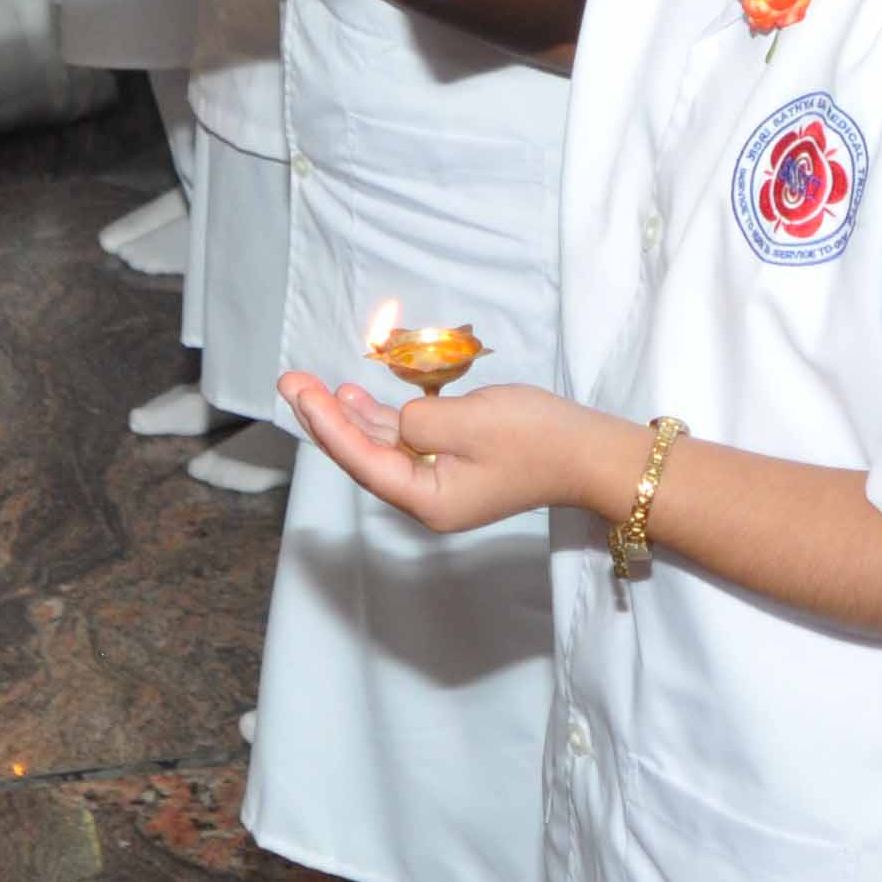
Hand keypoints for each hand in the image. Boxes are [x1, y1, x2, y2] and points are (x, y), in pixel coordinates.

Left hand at [275, 372, 603, 536]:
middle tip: (291, 382)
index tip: (299, 390)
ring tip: (317, 387)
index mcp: (427, 499)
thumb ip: (418, 420)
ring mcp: (442, 484)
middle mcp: (427, 499)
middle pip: (364, 457)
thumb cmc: (535, 438)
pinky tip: (361, 398)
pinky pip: (408, 445)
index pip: (362, 460)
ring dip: (351, 418)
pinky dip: (382, 421)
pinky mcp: (457, 466)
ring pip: (383, 449)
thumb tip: (399, 422)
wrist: (590, 453)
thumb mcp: (469, 421)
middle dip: (328, 419)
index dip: (326, 423)